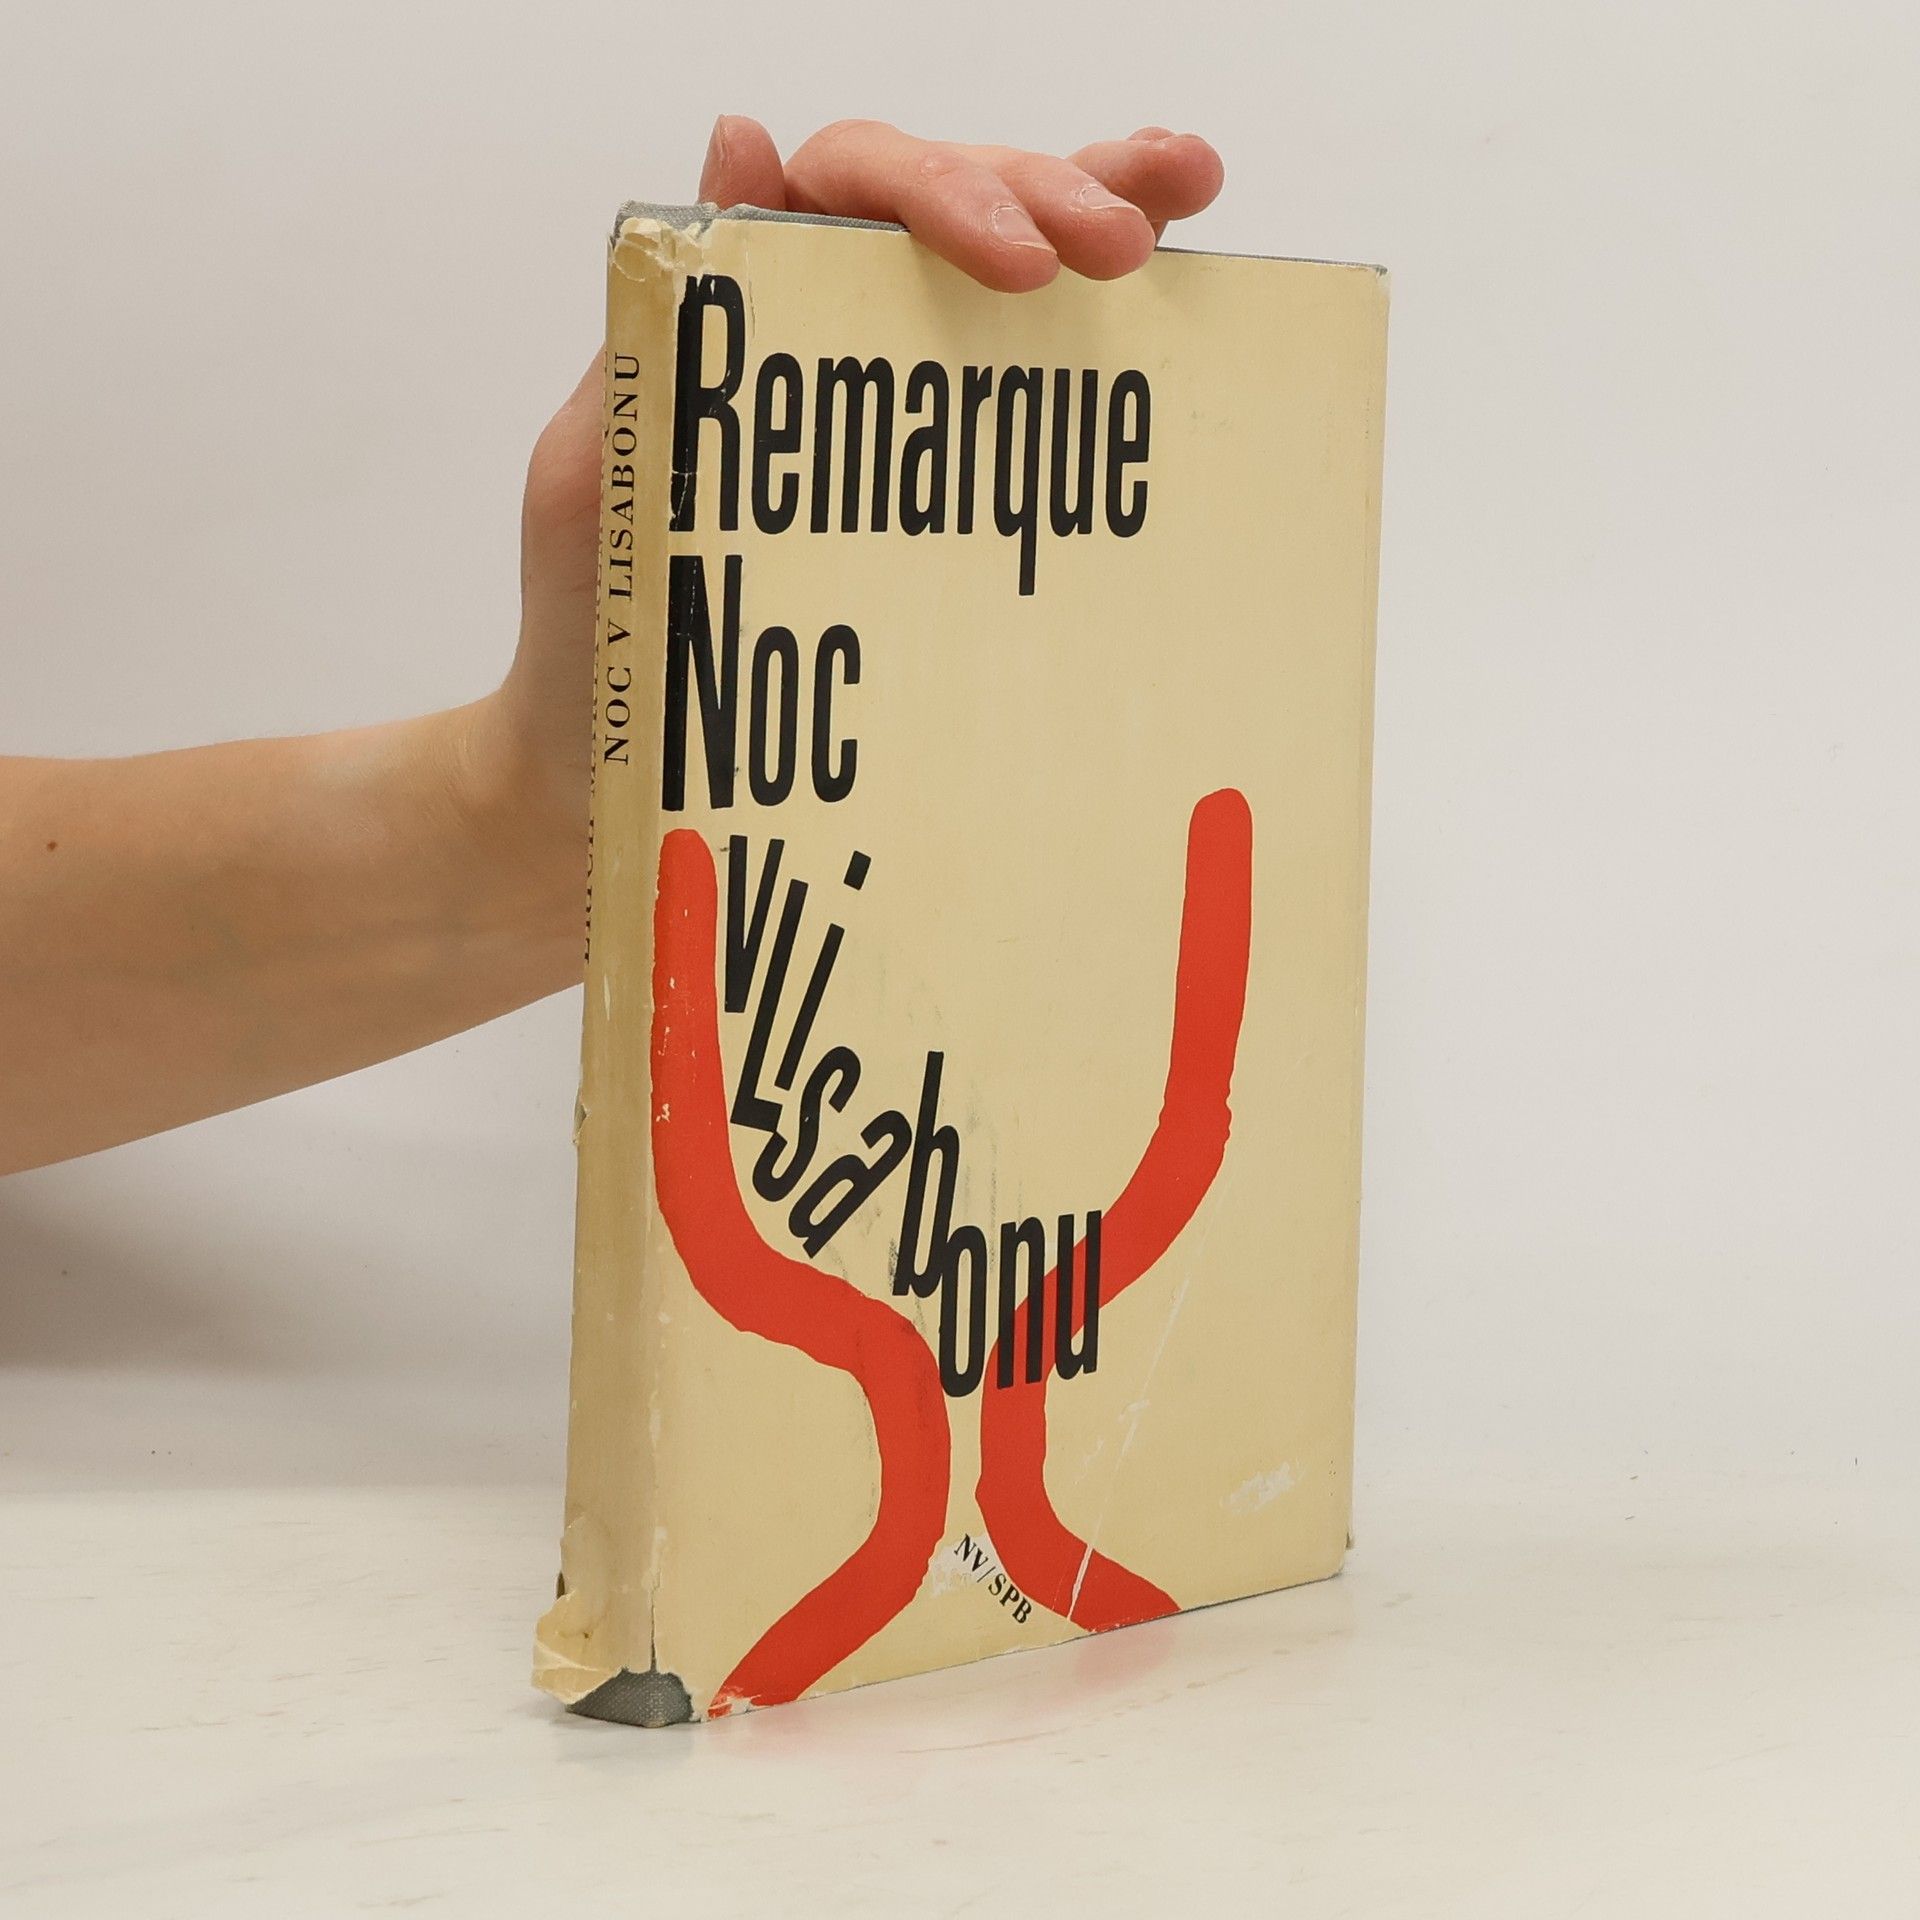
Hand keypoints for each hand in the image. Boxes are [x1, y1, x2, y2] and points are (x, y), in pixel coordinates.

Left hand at [467, 118, 1225, 909]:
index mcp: (740, 327)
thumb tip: (740, 141)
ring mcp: (890, 417)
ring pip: (1002, 267)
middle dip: (1043, 198)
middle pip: (946, 211)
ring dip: (1096, 204)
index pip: (847, 191)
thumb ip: (657, 332)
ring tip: (1185, 188)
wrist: (612, 790)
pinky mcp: (939, 498)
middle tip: (1122, 249)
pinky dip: (1100, 328)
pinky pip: (1026, 387)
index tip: (1018, 264)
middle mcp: (823, 347)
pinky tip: (1179, 279)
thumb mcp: (593, 479)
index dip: (939, 193)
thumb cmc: (590, 649)